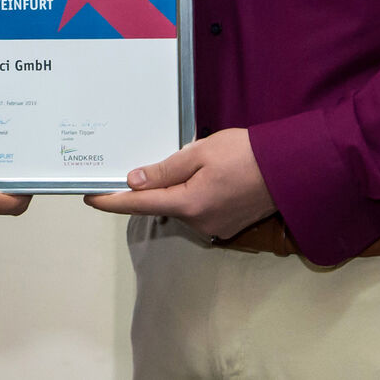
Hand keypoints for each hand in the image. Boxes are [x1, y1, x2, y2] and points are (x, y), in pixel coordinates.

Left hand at [82, 129, 275, 239]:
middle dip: (153, 185)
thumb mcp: (200, 153)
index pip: (139, 204)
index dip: (111, 201)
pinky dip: (193, 193)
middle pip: (161, 205)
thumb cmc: (245, 154)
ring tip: (196, 162)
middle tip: (157, 160)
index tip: (89, 197)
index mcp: (188, 204)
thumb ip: (165, 170)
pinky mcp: (227, 225)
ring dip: (178, 188)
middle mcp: (199, 222)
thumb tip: (134, 182)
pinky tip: (208, 175)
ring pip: (181, 206)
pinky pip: (198, 209)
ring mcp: (214, 226)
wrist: (290, 168)